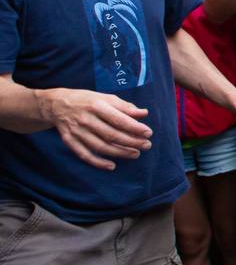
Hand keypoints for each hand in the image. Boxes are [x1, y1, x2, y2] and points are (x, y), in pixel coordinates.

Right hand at [37, 88, 151, 170]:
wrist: (56, 105)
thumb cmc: (87, 100)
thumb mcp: (105, 98)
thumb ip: (125, 107)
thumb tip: (144, 113)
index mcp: (96, 106)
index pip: (118, 119)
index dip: (135, 127)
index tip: (149, 133)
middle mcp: (85, 119)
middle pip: (111, 135)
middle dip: (131, 142)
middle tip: (146, 145)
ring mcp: (76, 131)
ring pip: (100, 146)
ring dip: (120, 153)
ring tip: (135, 154)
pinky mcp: (69, 141)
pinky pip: (84, 155)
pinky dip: (98, 162)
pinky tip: (112, 166)